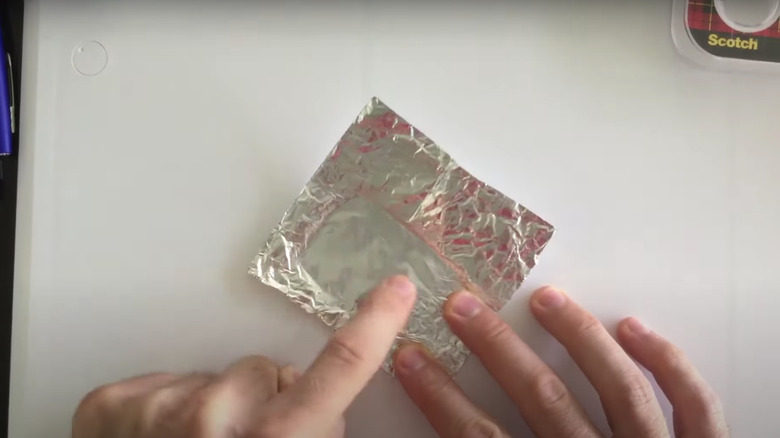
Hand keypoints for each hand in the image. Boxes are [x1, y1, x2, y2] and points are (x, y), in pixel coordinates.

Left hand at [72, 275, 417, 437]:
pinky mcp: (111, 404)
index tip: (395, 290)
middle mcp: (214, 419)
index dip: (374, 325)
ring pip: (210, 378)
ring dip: (208, 408)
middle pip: (261, 371)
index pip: (340, 370)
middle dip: (260, 400)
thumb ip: (315, 435)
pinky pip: (164, 383)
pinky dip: (165, 410)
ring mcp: (158, 408)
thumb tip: (324, 406)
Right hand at [393, 286, 728, 437]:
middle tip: (462, 306)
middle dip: (497, 350)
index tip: (412, 360)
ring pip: (618, 388)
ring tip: (545, 298)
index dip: (441, 399)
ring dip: (577, 337)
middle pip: (543, 400)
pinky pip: (694, 406)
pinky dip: (669, 364)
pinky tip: (634, 327)